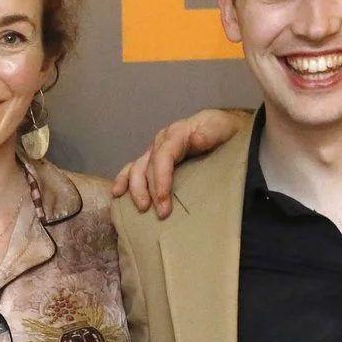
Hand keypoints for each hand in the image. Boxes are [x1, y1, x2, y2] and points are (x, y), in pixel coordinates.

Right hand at [110, 107, 248, 216]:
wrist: (224, 128)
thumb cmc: (224, 131)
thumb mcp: (221, 128)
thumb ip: (208, 134)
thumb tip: (195, 139)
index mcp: (178, 134)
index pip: (164, 157)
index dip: (161, 180)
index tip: (163, 202)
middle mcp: (162, 141)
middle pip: (147, 165)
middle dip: (149, 191)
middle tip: (159, 213)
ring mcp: (155, 150)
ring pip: (137, 168)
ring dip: (136, 189)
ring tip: (141, 208)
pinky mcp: (153, 159)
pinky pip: (133, 168)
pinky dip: (124, 180)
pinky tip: (117, 194)